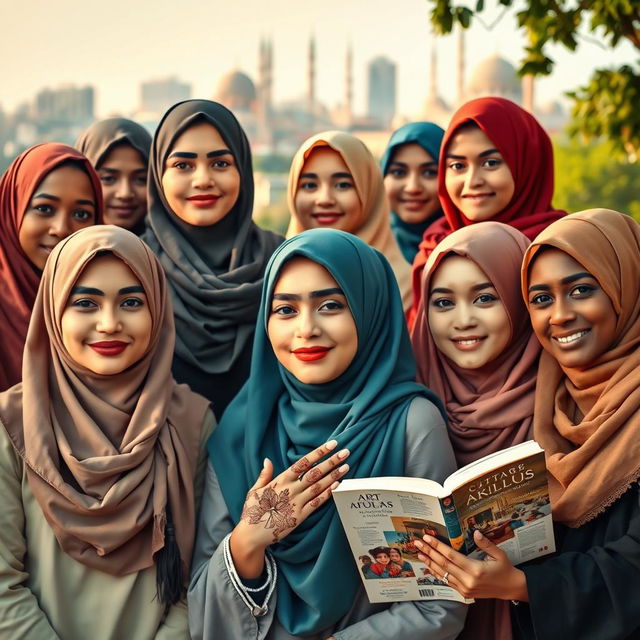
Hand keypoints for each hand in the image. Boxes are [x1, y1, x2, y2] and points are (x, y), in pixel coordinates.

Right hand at [230, 440, 348, 576]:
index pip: (303, 462)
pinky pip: (317, 503)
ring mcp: (296, 503)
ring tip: (346, 466)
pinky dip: (328, 493)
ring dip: (334, 475)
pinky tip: (337, 486)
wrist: (252, 535)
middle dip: (331, 461)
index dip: (318, 452)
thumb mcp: (255, 490)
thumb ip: (264, 475)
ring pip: (319, 486)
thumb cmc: (252, 511)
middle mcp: (291, 490)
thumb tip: (268, 460)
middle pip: (315, 472)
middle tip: (346, 452)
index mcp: (280, 480)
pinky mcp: (300, 516)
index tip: (331, 444)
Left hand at [415, 530, 528, 601]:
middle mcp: (468, 580)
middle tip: (417, 543)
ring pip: (443, 574)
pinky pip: (447, 582)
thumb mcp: (499, 554)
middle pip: (444, 564)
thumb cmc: (504, 569)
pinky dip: (437, 573)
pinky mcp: (464, 593)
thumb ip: (485, 544)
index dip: (438, 546)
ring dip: (430, 563)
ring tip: (419, 554)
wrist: (510, 588)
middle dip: (429, 552)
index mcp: (476, 570)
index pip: (451, 556)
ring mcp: (465, 588)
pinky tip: (430, 566)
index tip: (427, 538)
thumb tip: (475, 532)